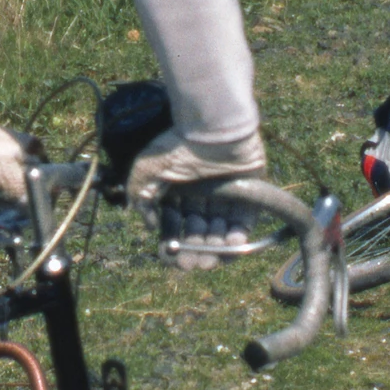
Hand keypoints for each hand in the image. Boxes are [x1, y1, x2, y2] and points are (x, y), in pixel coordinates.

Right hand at [130, 129, 268, 258]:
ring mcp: (225, 193)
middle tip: (193, 264)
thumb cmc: (178, 145)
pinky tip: (230, 246)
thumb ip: (141, 198)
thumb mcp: (146, 170)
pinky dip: (238, 236)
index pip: (175, 224)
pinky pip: (244, 221)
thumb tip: (147, 223)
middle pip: (198, 231)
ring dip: (215, 247)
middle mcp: (201, 193)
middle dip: (194, 250)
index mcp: (177, 190)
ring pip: (220, 230)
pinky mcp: (248, 192)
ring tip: (210, 259)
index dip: (173, 242)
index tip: (171, 257)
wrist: (212, 125)